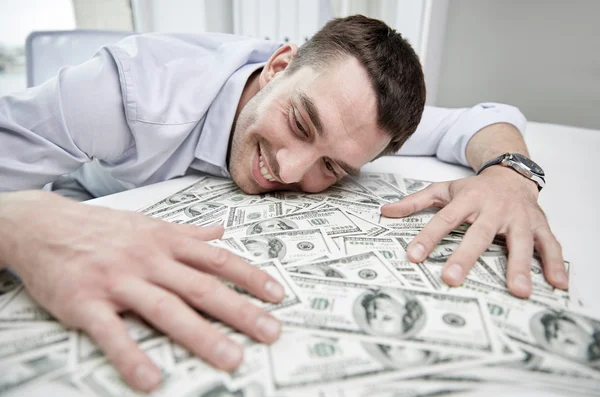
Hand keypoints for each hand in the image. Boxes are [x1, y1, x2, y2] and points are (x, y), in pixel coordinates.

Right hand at [0, 191, 284, 391]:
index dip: (251, 277)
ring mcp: (118, 281)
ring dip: (201, 336)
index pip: (217, 259)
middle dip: (239, 311)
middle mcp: (148, 260)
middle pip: (201, 287)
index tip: (278, 296)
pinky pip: (111, 333)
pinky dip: (131, 356)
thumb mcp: (148, 223)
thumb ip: (187, 232)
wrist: (42, 226)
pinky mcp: (85, 302)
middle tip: (270, 332)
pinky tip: (152, 380)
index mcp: (165, 241)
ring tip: (231, 359)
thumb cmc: (101, 228)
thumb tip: (221, 230)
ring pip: (166, 309)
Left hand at [381, 166, 567, 297]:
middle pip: (479, 234)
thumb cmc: (474, 188)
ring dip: (520, 266)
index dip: (428, 237)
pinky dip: (556, 263)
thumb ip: (414, 202)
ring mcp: (519, 217)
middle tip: (452, 279)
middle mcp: (493, 209)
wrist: (512, 173)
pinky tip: (558, 283)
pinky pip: (550, 244)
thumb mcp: (443, 189)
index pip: (444, 219)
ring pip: (520, 242)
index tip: (413, 256)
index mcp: (468, 200)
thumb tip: (384, 212)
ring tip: (517, 291)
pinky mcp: (539, 224)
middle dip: (466, 256)